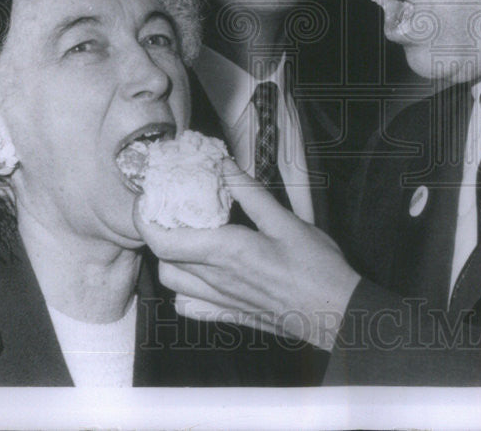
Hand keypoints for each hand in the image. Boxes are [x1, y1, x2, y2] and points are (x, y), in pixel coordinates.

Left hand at [134, 158, 361, 350]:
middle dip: (156, 231)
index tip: (147, 198)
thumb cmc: (316, 267)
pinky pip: (190, 306)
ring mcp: (221, 300)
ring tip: (183, 236)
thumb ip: (249, 193)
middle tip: (165, 209)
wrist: (334, 311)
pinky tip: (197, 273)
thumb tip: (223, 165)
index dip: (146, 219)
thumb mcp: (286, 220)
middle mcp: (216, 278)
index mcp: (226, 251)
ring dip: (169, 258)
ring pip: (173, 283)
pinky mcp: (230, 314)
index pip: (165, 239)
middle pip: (164, 258)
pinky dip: (183, 289)